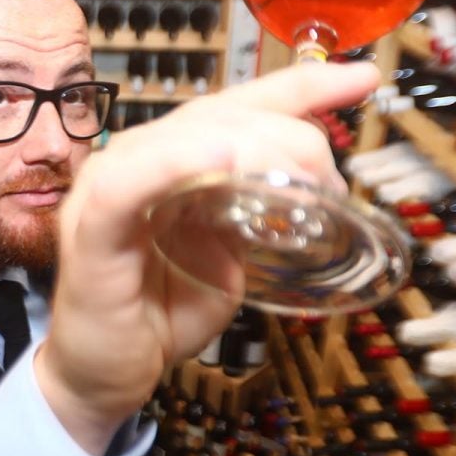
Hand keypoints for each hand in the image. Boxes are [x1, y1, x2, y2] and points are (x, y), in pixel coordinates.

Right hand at [35, 62, 380, 455]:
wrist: (101, 377)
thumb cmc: (159, 314)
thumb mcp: (227, 256)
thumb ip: (254, 215)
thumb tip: (310, 195)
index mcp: (172, 158)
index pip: (239, 106)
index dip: (303, 86)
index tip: (364, 78)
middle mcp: (138, 158)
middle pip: (221, 117)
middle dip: (290, 134)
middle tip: (334, 182)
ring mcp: (109, 189)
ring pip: (184, 138)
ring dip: (252, 149)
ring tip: (304, 179)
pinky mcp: (91, 232)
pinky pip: (126, 187)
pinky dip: (172, 164)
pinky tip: (218, 158)